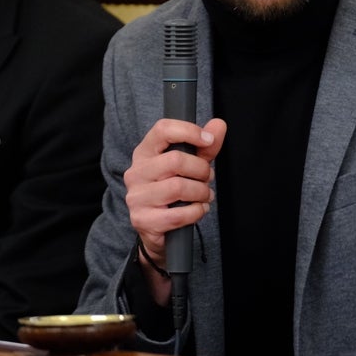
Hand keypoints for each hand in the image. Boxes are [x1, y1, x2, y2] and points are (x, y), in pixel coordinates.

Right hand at [124, 117, 224, 301]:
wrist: (157, 230)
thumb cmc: (173, 193)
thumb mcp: (189, 167)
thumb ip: (204, 147)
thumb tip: (219, 125)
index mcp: (144, 153)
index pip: (162, 130)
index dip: (189, 131)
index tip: (208, 140)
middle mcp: (136, 172)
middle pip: (175, 160)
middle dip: (201, 170)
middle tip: (208, 177)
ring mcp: (137, 197)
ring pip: (178, 187)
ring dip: (201, 192)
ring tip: (204, 195)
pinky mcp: (143, 220)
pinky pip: (178, 214)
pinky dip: (196, 212)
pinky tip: (198, 210)